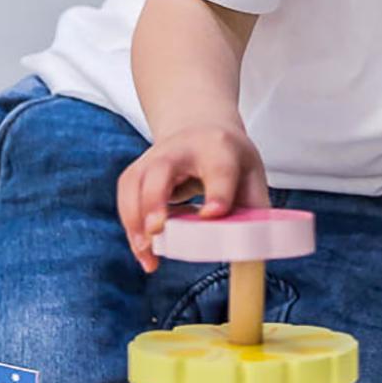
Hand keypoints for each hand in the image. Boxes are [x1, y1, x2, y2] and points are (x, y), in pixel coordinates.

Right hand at [117, 123, 269, 272]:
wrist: (200, 128)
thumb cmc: (229, 159)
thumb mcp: (252, 175)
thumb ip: (255, 209)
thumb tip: (254, 252)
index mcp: (219, 149)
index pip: (218, 169)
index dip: (216, 193)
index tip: (212, 215)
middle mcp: (181, 149)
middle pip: (161, 169)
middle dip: (155, 199)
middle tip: (157, 230)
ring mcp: (153, 158)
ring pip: (134, 184)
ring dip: (135, 221)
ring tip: (147, 253)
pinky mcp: (136, 172)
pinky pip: (126, 199)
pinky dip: (131, 228)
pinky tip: (144, 251)